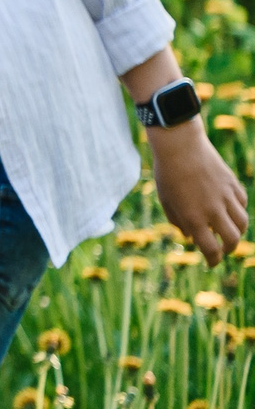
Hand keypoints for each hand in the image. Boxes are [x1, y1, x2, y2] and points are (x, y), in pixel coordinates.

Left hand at [151, 122, 246, 264]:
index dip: (213, 260)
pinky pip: (242, 204)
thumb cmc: (167, 174)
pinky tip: (230, 211)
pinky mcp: (233, 185)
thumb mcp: (166, 201)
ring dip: (237, 232)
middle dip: (229, 249)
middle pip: (232, 240)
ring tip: (229, 232)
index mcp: (194, 218)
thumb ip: (178, 222)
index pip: (210, 249)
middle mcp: (213, 210)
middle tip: (223, 249)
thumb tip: (191, 237)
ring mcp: (225, 197)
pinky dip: (238, 211)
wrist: (179, 146)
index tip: (212, 263)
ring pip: (243, 223)